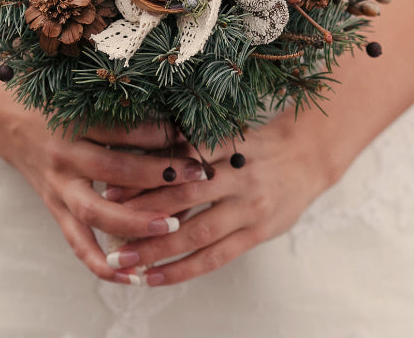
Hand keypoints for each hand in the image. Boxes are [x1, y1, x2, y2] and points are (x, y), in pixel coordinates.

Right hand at [0, 103, 207, 280]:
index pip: (123, 131)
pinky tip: (131, 276)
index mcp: (74, 124)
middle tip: (198, 178)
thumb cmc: (55, 105)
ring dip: (137, 222)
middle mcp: (65, 158)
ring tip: (173, 226)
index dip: (159, 135)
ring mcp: (58, 188)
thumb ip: (121, 110)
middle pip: (116, 171)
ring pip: (97, 212)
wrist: (6, 121)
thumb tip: (175, 120)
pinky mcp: (55, 209)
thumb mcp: (83, 98)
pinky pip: (79, 244)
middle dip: (160, 176)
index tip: (193, 137)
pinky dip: (103, 264)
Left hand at [103, 107, 342, 285]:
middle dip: (142, 216)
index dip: (143, 178)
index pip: (179, 163)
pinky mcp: (258, 233)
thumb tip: (140, 163)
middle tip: (104, 228)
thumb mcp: (228, 134)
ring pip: (197, 233)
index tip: (109, 190)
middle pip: (184, 199)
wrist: (309, 157)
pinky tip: (155, 278)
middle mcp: (238, 176)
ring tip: (123, 262)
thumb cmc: (257, 145)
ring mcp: (250, 207)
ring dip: (157, 250)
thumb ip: (193, 148)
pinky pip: (216, 257)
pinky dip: (183, 269)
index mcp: (227, 146)